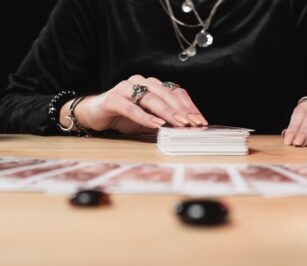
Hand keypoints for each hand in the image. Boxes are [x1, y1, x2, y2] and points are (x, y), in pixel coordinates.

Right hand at [61, 75, 206, 134]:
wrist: (93, 115)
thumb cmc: (123, 117)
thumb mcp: (148, 121)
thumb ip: (164, 121)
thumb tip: (185, 129)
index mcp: (152, 85)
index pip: (175, 92)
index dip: (189, 106)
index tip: (200, 120)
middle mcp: (140, 82)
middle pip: (166, 94)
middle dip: (182, 110)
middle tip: (193, 124)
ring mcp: (126, 88)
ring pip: (151, 99)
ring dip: (167, 113)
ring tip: (180, 124)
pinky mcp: (114, 98)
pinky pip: (132, 108)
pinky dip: (145, 117)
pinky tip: (157, 125)